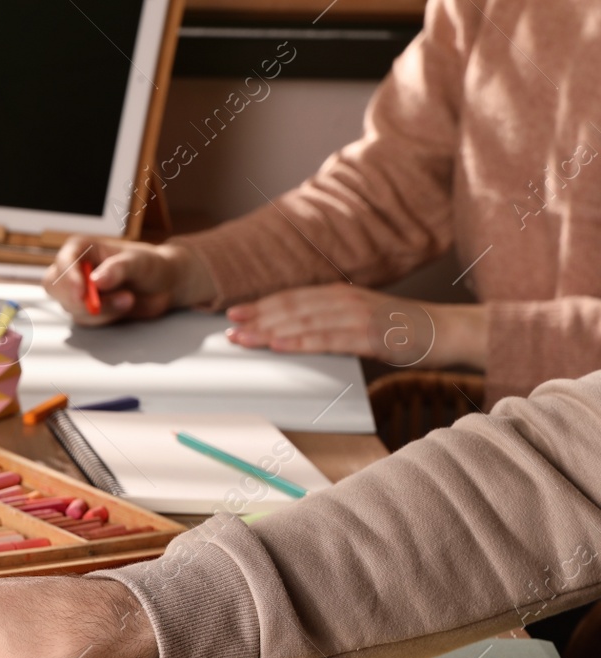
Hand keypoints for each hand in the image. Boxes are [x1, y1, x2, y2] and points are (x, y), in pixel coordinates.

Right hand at [45, 236, 216, 325]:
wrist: (165, 286)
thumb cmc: (152, 265)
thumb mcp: (138, 262)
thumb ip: (117, 269)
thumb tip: (96, 280)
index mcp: (83, 249)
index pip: (63, 261)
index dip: (68, 277)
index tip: (81, 293)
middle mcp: (76, 269)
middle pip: (55, 286)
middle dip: (77, 298)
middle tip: (99, 304)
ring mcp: (80, 291)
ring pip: (71, 306)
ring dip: (100, 309)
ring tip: (127, 299)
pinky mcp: (87, 309)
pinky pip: (85, 320)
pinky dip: (104, 318)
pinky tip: (123, 306)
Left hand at [226, 284, 487, 368]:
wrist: (448, 332)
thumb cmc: (402, 330)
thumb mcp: (361, 320)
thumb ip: (331, 322)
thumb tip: (297, 333)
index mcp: (341, 295)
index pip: (294, 298)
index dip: (262, 304)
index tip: (234, 311)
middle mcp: (346, 300)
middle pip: (292, 307)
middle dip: (257, 316)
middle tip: (227, 325)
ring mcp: (358, 316)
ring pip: (304, 321)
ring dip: (270, 329)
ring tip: (243, 336)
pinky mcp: (370, 335)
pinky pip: (328, 338)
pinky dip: (301, 341)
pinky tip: (279, 344)